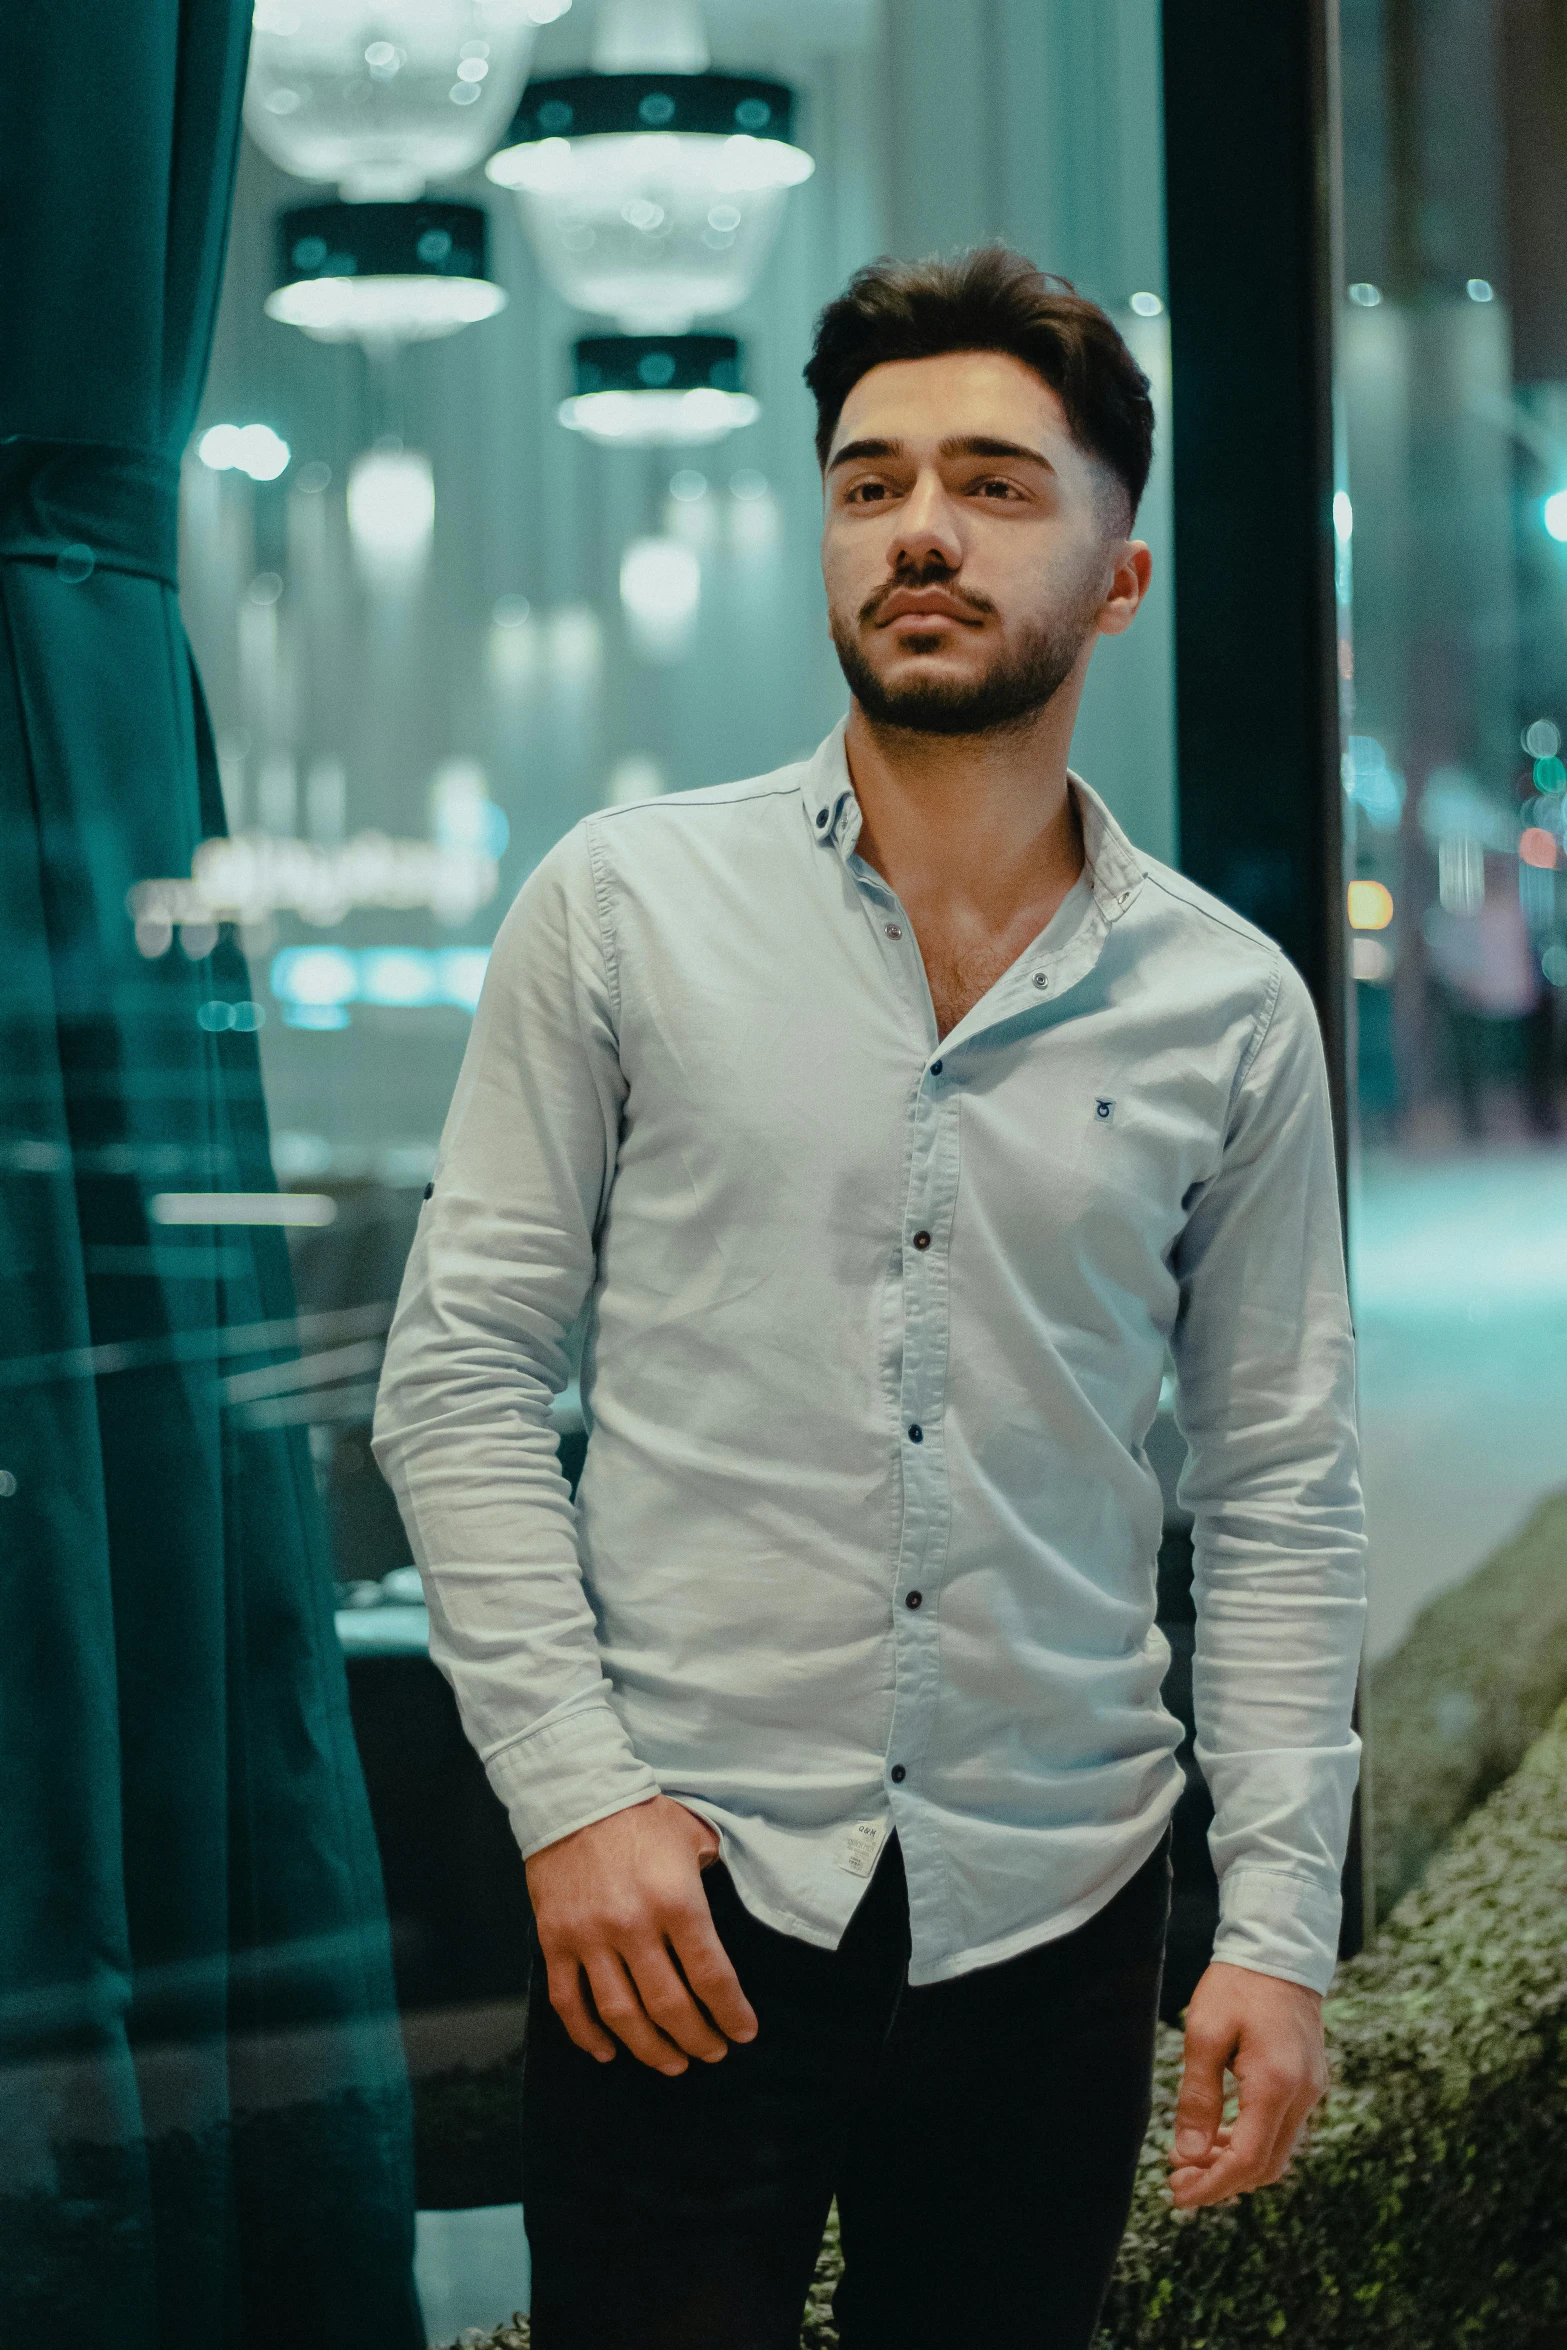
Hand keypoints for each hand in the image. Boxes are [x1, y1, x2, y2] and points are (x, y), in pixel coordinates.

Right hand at [525, 1795, 757, 2075]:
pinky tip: (608, 2051)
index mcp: (676, 1901)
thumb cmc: (643, 1815)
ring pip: (621, 2015)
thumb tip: (724, 1914)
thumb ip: (712, 1879)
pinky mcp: (555, 1940)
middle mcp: (633, 1926)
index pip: (712, 1977)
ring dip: (649, 2049)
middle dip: (697, 2039)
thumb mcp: (695, 1837)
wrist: (575, 1792)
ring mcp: (590, 1937)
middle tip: (711, 2053)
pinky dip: (587, 2035)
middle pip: (670, 2006)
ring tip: (672, 2063)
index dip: (731, 2014)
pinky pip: (568, 2002)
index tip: (743, 2034)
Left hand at [1168, 1961, 1328, 2209]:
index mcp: (1276, 2084)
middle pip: (1266, 2165)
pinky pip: (1281, 2128)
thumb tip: (1189, 2154)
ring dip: (1235, 2163)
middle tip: (1177, 2181)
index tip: (1178, 2196)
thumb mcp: (1204, 2034)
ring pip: (1276, 2150)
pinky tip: (1219, 2135)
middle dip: (1221, 2181)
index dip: (1213, 2186)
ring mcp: (1311, 2089)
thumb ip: (1198, 2098)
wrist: (1280, 1948)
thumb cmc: (1238, 1985)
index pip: (1248, 2160)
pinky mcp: (1309, 2081)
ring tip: (1190, 2160)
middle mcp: (1303, 2094)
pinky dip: (1250, 2140)